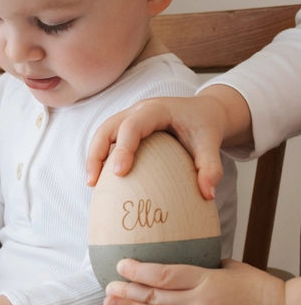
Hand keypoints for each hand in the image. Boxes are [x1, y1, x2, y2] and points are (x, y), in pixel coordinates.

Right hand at [85, 87, 251, 200]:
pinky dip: (101, 157)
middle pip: (107, 127)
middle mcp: (138, 111)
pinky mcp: (127, 129)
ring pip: (102, 133)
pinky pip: (108, 140)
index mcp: (156, 110)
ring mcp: (129, 118)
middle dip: (96, 153)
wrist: (205, 111)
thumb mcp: (212, 143)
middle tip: (93, 182)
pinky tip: (102, 180)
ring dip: (94, 157)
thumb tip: (208, 195)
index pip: (132, 126)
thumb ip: (211, 167)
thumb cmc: (205, 126)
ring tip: (92, 183)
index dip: (123, 148)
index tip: (120, 173)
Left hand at [103, 258, 289, 304]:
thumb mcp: (230, 267)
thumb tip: (179, 263)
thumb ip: (203, 266)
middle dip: (127, 290)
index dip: (139, 270)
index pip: (164, 274)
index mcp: (206, 282)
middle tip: (108, 287)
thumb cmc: (261, 290)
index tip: (121, 265)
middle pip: (155, 297)